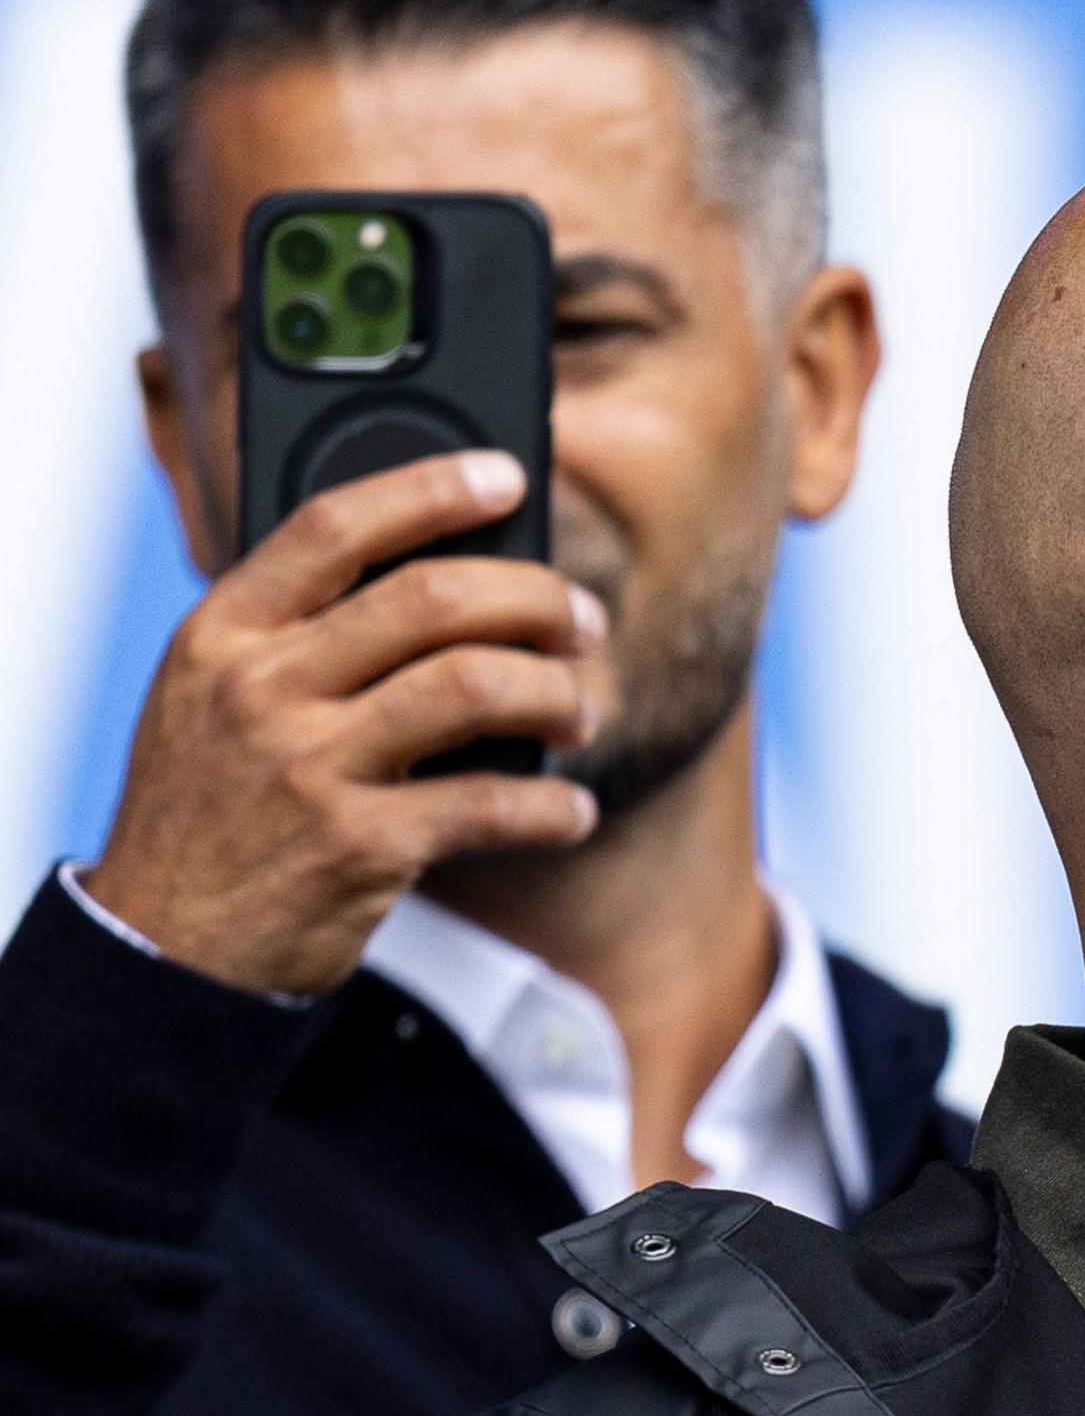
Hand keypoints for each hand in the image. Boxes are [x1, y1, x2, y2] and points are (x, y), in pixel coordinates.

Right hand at [80, 451, 600, 998]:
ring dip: (556, 694)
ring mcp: (307, 765)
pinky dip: (550, 806)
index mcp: (222, 633)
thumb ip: (297, 632)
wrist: (170, 939)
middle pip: (431, 599)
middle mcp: (260, 687)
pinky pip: (491, 804)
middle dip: (534, 599)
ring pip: (474, 686)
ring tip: (580, 711)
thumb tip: (446, 570)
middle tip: (583, 620)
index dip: (430, 488)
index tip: (506, 475)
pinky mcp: (359, 844)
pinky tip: (569, 810)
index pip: (333, 526)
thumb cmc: (217, 802)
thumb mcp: (213, 695)